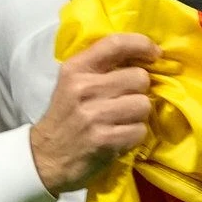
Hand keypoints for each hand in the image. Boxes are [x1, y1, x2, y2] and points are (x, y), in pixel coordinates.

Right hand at [29, 33, 159, 193]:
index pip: (116, 44)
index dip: (142, 45)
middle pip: (139, 78)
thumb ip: (101, 67)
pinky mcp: (104, 140)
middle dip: (139, 91)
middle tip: (125, 101)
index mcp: (76, 69)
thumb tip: (143, 57)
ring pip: (143, 105)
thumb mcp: (72, 83)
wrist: (46, 157)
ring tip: (121, 121)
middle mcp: (84, 88)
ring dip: (138, 115)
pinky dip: (134, 136)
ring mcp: (94, 115)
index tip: (155, 54)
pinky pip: (140, 130)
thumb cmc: (65, 117)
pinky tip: (118, 137)